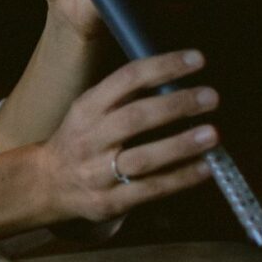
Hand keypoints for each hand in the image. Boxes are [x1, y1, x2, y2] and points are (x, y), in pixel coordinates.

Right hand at [32, 50, 219, 222]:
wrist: (49, 183)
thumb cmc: (81, 139)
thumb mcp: (89, 110)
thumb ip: (124, 97)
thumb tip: (178, 80)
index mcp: (86, 109)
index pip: (126, 80)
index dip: (162, 67)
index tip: (196, 59)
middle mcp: (90, 139)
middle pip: (135, 118)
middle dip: (176, 105)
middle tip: (211, 97)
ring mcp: (99, 173)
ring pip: (143, 158)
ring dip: (180, 145)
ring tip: (212, 134)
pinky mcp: (111, 201)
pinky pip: (151, 189)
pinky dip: (181, 178)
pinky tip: (205, 168)